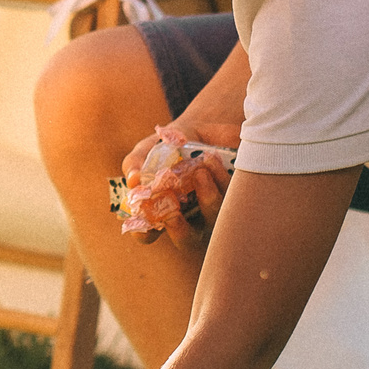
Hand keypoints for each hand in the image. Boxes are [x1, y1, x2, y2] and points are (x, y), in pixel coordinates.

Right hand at [121, 127, 233, 252]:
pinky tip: (210, 159)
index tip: (143, 226)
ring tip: (199, 171)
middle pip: (186, 239)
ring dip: (207, 198)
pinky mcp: (236, 199)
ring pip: (214, 220)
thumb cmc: (169, 147)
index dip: (144, 234)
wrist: (203, 128)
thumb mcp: (149, 149)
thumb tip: (133, 180)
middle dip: (179, 228)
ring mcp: (213, 213)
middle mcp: (188, 220)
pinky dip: (220, 179)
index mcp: (161, 212)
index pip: (148, 234)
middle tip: (172, 208)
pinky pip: (233, 198)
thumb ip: (137, 163)